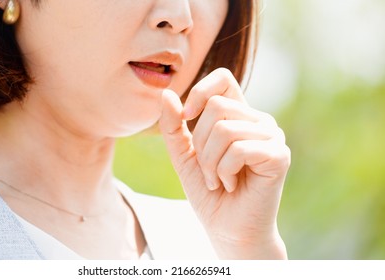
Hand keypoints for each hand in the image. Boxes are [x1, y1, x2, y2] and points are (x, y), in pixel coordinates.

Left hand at [159, 68, 289, 258]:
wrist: (227, 228)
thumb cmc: (209, 191)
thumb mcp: (184, 155)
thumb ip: (173, 126)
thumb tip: (166, 93)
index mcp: (238, 115)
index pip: (223, 79)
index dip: (200, 92)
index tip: (186, 118)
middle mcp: (258, 120)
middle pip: (216, 106)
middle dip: (200, 143)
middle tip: (207, 169)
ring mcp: (272, 136)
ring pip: (225, 129)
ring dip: (210, 163)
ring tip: (218, 180)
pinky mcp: (278, 155)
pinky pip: (239, 149)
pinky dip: (224, 171)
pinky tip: (231, 185)